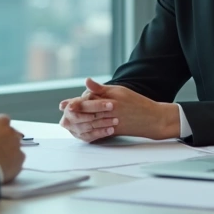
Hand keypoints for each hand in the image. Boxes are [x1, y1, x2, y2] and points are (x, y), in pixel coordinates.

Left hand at [59, 78, 179, 141]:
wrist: (152, 119)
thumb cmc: (136, 102)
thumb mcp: (119, 91)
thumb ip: (101, 89)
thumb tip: (86, 82)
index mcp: (109, 98)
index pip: (88, 99)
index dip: (75, 102)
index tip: (64, 105)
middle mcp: (109, 110)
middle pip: (86, 111)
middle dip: (73, 113)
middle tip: (62, 115)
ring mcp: (111, 121)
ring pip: (90, 121)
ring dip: (77, 122)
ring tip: (68, 124)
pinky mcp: (114, 130)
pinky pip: (99, 131)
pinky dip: (89, 130)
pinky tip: (82, 131)